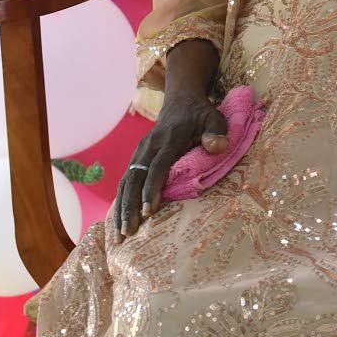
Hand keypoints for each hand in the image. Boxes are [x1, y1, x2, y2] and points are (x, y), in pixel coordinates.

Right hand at [114, 89, 227, 239]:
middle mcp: (149, 146)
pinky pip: (125, 181)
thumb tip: (218, 146)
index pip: (157, 167)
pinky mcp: (137, 157)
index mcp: (169, 139)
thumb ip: (216, 133)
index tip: (148, 211)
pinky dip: (120, 201)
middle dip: (129, 206)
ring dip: (121, 208)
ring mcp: (140, 151)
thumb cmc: (201, 115)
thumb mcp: (214, 119)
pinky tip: (118, 221)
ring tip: (119, 235)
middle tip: (128, 232)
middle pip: (135, 178)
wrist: (181, 101)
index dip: (151, 189)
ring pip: (126, 181)